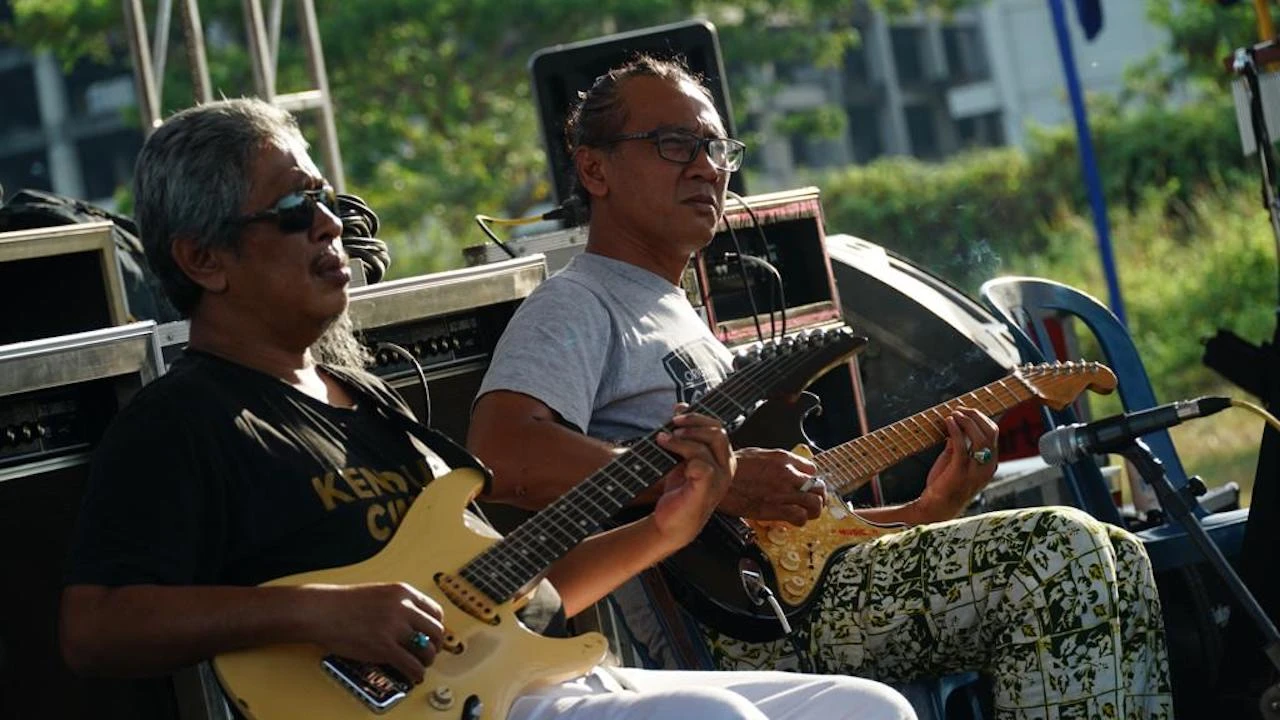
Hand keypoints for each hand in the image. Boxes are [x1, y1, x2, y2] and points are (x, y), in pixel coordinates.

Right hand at [299, 582, 446, 683]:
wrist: (322, 611)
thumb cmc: (344, 604)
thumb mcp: (380, 594)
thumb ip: (399, 605)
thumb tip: (415, 624)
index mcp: (403, 592)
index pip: (436, 611)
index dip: (437, 627)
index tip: (432, 636)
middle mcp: (403, 608)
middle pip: (436, 631)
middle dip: (436, 645)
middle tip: (429, 653)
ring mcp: (394, 627)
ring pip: (427, 649)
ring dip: (427, 661)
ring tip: (420, 665)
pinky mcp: (384, 647)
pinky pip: (411, 664)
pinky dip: (416, 673)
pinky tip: (413, 675)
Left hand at [650, 408, 735, 549]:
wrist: (671, 523)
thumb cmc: (679, 492)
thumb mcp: (682, 458)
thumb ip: (685, 435)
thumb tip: (680, 407)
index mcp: (724, 459)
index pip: (718, 427)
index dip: (697, 416)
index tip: (677, 411)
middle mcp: (727, 468)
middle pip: (717, 433)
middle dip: (692, 424)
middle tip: (672, 426)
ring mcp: (719, 480)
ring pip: (705, 447)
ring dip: (681, 439)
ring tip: (663, 440)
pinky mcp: (707, 490)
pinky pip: (701, 465)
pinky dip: (684, 456)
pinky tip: (670, 458)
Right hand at [718, 448, 823, 525]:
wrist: (719, 480)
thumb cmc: (732, 469)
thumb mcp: (757, 454)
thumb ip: (775, 461)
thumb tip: (784, 466)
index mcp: (783, 459)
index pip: (812, 469)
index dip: (810, 478)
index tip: (806, 484)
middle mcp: (787, 475)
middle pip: (818, 487)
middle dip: (818, 495)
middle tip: (813, 500)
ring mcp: (783, 493)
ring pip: (814, 504)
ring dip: (813, 510)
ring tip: (808, 512)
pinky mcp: (775, 509)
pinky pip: (799, 517)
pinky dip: (800, 520)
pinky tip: (794, 519)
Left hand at [913, 406, 999, 521]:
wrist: (935, 508)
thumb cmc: (944, 487)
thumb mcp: (954, 462)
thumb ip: (959, 446)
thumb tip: (957, 428)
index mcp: (989, 464)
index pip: (993, 434)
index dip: (980, 419)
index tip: (965, 411)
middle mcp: (987, 467)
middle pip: (990, 433)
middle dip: (976, 416)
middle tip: (960, 409)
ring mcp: (975, 470)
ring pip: (980, 437)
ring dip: (967, 421)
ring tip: (954, 413)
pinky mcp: (960, 471)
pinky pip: (962, 444)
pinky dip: (956, 429)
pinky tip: (948, 422)